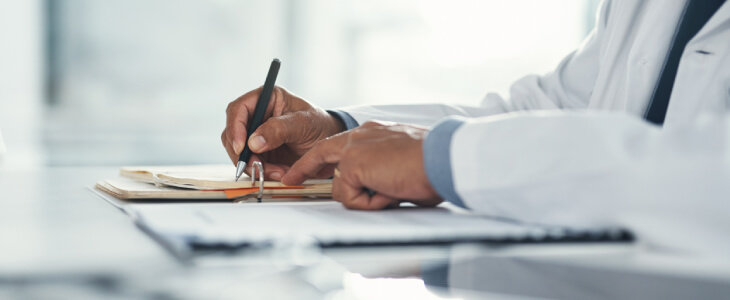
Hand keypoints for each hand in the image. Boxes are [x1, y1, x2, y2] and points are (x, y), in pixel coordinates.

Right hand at [222, 86, 344, 179]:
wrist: (329, 145)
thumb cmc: (320, 125)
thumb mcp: (303, 123)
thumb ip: (279, 130)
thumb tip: (253, 142)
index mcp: (266, 98)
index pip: (238, 109)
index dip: (235, 128)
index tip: (242, 147)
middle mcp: (257, 115)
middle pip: (233, 133)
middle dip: (243, 153)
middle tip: (258, 166)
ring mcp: (256, 135)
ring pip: (239, 152)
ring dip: (254, 166)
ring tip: (278, 172)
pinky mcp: (260, 152)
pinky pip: (251, 164)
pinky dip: (262, 172)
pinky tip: (279, 173)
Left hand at [281, 121, 442, 209]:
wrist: (442, 158)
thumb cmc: (434, 163)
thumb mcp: (402, 165)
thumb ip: (383, 172)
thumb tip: (378, 190)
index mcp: (375, 133)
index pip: (341, 144)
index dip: (324, 157)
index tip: (309, 166)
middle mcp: (362, 135)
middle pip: (321, 153)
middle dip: (303, 168)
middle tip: (290, 179)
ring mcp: (354, 148)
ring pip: (340, 186)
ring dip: (364, 198)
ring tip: (392, 191)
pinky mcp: (352, 164)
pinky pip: (350, 198)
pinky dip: (369, 203)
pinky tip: (389, 192)